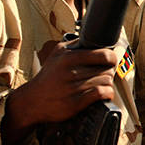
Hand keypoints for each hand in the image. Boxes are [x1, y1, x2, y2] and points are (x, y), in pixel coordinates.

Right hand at [1, 41, 118, 144]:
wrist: (32, 100)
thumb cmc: (49, 75)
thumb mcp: (58, 53)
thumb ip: (78, 45)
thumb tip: (101, 41)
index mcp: (68, 56)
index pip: (104, 54)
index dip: (112, 58)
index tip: (110, 61)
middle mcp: (70, 71)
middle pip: (107, 70)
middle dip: (109, 72)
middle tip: (105, 74)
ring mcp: (72, 88)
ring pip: (105, 82)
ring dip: (108, 84)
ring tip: (101, 84)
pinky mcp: (74, 103)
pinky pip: (100, 94)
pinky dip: (106, 94)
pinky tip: (103, 94)